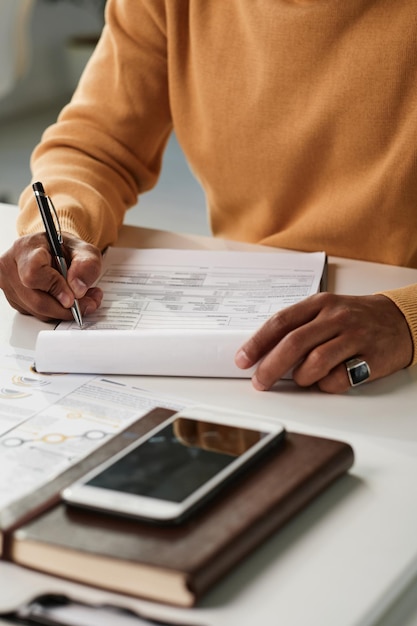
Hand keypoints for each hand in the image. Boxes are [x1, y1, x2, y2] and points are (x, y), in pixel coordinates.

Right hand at [0, 232, 102, 321]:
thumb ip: (86, 266)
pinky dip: (56, 312)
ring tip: (83, 300)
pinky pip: (36, 314)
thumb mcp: (84, 250)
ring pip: (38, 311)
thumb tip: (78, 289)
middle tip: (88, 303)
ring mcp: (9, 286)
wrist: (55, 252)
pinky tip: (67, 301)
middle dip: (66, 307)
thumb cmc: (65, 249)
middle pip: (36, 300)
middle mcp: (11, 267)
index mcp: (25, 248)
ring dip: (64, 311)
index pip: (34, 274)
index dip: (55, 288)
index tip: (73, 297)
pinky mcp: (15, 300)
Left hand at [235, 292, 412, 392]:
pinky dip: (326, 385)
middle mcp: (336, 317)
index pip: (281, 322)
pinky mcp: (370, 358)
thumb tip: (263, 352)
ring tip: (302, 378)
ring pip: (315, 363)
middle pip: (294, 344)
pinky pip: (338, 379)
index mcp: (320, 303)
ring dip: (301, 377)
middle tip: (260, 381)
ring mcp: (354, 337)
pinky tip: (328, 379)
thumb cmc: (356, 318)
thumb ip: (299, 326)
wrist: (400, 320)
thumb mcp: (326, 310)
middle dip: (270, 366)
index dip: (257, 342)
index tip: (242, 358)